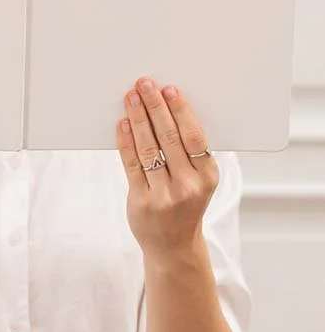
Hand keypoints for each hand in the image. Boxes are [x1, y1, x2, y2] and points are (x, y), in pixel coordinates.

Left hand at [116, 76, 218, 258]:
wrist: (173, 247)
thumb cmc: (186, 205)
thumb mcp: (199, 182)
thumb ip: (189, 153)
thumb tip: (169, 109)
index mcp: (208, 177)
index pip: (194, 137)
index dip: (180, 111)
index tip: (169, 90)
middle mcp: (188, 186)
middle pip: (169, 137)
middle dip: (155, 107)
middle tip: (145, 84)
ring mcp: (163, 195)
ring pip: (148, 148)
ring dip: (138, 118)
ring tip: (131, 97)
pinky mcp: (141, 201)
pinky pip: (131, 164)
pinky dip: (126, 141)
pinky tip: (123, 123)